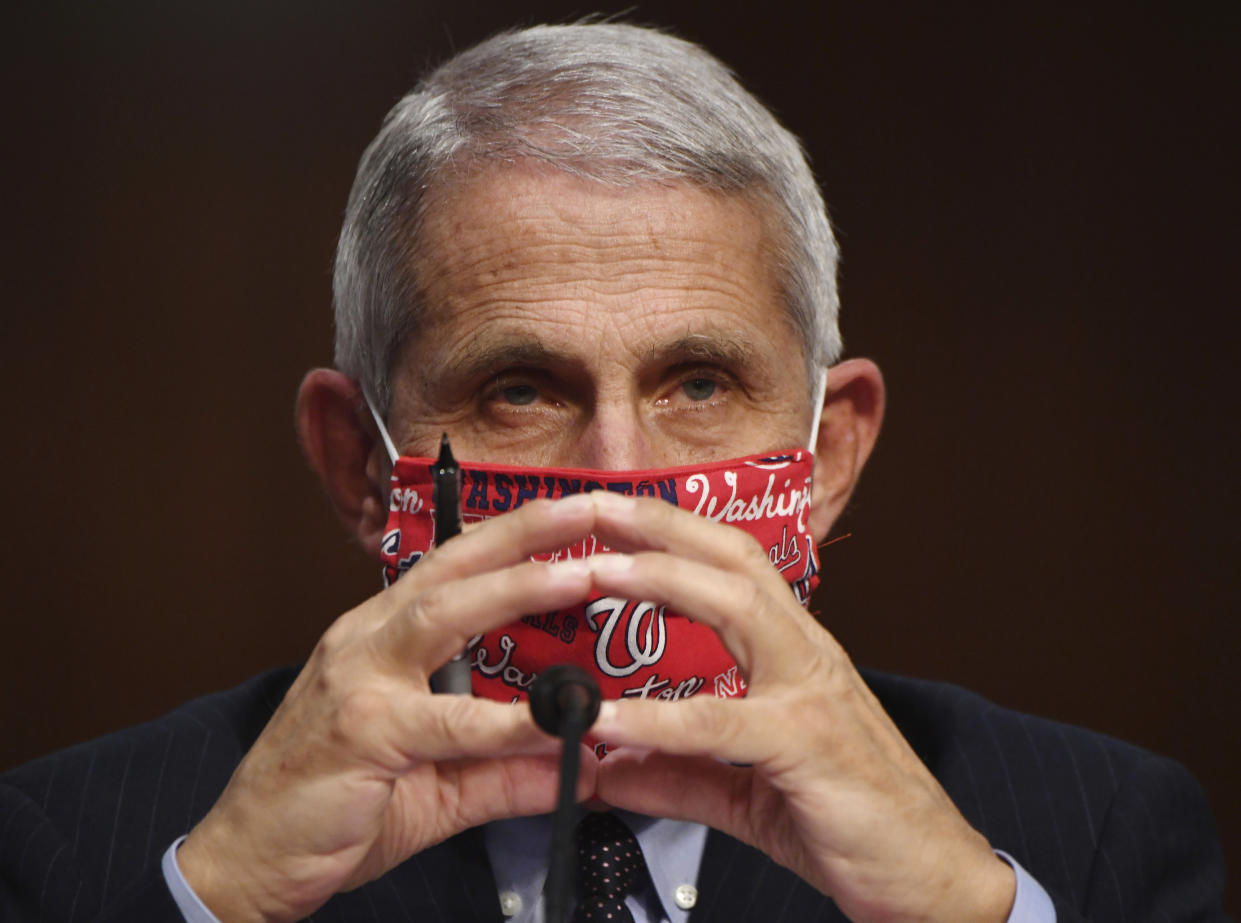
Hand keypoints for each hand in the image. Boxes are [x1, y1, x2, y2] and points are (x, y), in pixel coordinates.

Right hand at [178, 494, 598, 921]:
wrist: (248, 859)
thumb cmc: (331, 804)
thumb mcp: (439, 785)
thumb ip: (508, 770)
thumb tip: (584, 765)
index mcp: (384, 635)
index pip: (455, 568)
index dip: (514, 537)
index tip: (572, 515)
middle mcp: (369, 640)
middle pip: (452, 567)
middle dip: (523, 532)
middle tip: (590, 508)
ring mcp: (359, 680)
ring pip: (442, 615)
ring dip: (516, 590)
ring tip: (580, 577)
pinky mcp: (359, 732)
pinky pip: (443, 720)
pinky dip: (503, 719)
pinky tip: (551, 719)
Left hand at [584, 491, 1015, 922]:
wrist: (933, 877)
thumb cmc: (854, 820)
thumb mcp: (746, 793)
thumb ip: (677, 774)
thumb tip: (608, 767)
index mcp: (792, 653)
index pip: (730, 567)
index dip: (672, 533)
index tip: (612, 515)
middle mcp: (805, 654)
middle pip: (732, 558)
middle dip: (660, 523)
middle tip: (593, 502)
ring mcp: (812, 692)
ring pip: (736, 604)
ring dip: (660, 578)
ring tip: (593, 571)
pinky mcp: (809, 745)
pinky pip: (722, 722)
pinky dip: (658, 719)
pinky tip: (607, 721)